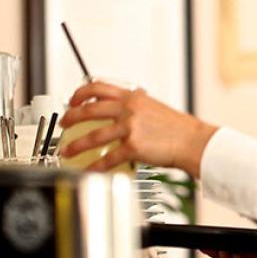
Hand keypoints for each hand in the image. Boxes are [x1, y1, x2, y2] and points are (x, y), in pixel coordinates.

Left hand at [59, 81, 217, 176]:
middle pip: (90, 110)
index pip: (99, 87)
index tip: (73, 100)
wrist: (192, 140)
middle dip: (71, 117)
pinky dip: (95, 166)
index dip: (80, 92)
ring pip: (93, 136)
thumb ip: (135, 105)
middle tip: (64, 123)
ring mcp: (130, 128)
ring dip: (76, 145)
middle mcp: (129, 109)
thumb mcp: (153, 106)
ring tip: (67, 151)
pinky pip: (108, 158)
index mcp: (133, 97)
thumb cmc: (177, 127)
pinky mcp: (133, 147)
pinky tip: (89, 170)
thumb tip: (120, 106)